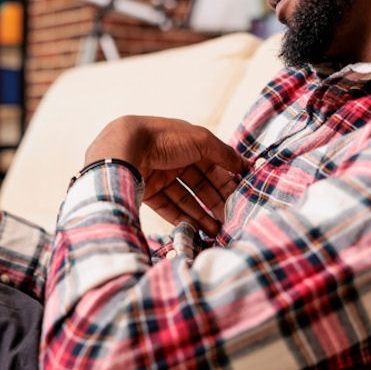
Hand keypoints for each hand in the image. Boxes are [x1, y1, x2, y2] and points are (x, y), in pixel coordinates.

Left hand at [84, 116, 245, 235]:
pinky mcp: (146, 191)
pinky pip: (168, 207)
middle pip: (200, 184)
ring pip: (185, 199)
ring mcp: (159, 176)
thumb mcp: (201, 141)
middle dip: (216, 202)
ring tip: (217, 231)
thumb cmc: (165, 138)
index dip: (227, 181)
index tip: (241, 198)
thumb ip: (224, 153)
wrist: (124, 147)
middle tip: (230, 220)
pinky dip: (181, 218)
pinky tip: (196, 229)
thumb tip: (246, 165)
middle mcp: (174, 159)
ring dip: (201, 214)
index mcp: (188, 144)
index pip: (213, 165)